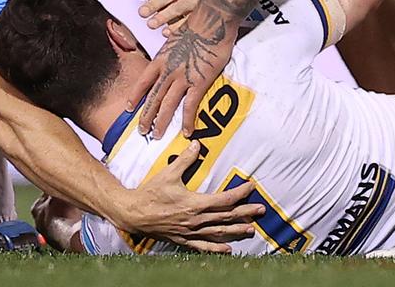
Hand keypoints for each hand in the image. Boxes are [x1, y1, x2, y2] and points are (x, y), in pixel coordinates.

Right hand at [113, 140, 262, 251]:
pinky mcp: (183, 239)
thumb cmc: (151, 193)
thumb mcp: (168, 173)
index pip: (224, 199)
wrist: (133, 213)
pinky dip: (216, 249)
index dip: (240, 193)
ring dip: (236, 231)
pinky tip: (228, 250)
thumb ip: (185, 159)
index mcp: (194, 204)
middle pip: (226, 217)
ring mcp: (190, 232)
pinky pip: (203, 246)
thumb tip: (196, 144)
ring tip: (251, 230)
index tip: (251, 186)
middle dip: (245, 213)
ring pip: (218, 233)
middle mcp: (195, 220)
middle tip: (261, 210)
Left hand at [129, 15, 234, 137]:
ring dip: (160, 122)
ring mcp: (182, 77)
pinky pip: (190, 105)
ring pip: (167, 104)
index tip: (129, 107)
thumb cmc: (197, 25)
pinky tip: (186, 131)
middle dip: (146, 116)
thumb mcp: (175, 38)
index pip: (143, 81)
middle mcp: (168, 70)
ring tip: (156, 135)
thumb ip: (172, 52)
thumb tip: (173, 56)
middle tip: (141, 131)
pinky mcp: (199, 82)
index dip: (135, 96)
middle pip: (153, 97)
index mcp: (161, 58)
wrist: (211, 20)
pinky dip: (187, 120)